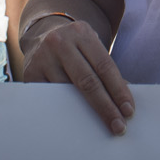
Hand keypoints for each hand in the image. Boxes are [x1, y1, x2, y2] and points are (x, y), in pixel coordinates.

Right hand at [21, 17, 134, 134]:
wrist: (42, 35)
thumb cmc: (74, 47)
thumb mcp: (90, 47)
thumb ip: (105, 68)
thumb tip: (123, 100)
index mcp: (82, 33)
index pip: (104, 66)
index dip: (118, 90)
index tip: (129, 110)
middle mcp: (60, 42)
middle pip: (87, 81)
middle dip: (106, 106)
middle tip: (119, 125)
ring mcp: (43, 57)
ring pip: (67, 92)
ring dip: (85, 113)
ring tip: (99, 127)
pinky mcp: (30, 73)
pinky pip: (51, 98)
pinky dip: (65, 111)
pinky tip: (76, 122)